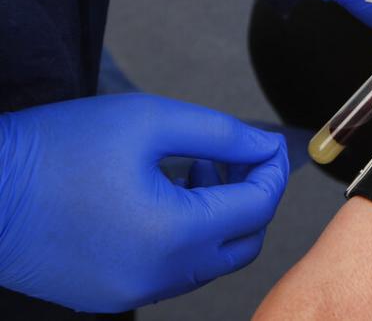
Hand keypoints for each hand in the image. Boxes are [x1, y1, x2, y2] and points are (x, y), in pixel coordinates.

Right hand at [0, 94, 288, 312]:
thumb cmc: (56, 149)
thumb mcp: (149, 120)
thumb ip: (220, 132)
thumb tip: (265, 146)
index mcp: (176, 234)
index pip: (258, 206)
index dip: (272, 170)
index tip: (268, 144)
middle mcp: (161, 275)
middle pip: (243, 242)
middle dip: (251, 196)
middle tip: (233, 155)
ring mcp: (134, 291)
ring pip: (209, 259)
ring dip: (217, 215)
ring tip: (194, 166)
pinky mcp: (109, 294)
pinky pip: (171, 271)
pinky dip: (184, 236)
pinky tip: (161, 195)